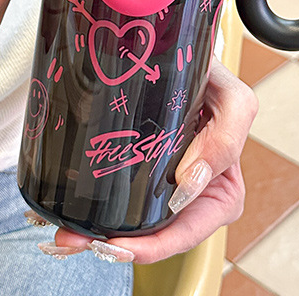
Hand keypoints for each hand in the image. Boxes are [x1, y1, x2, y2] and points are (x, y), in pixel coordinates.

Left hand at [46, 61, 257, 264]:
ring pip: (129, 222)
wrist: (186, 52)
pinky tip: (66, 216)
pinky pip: (116, 197)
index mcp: (221, 190)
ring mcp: (162, 183)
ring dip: (92, 233)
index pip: (188, 231)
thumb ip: (226, 138)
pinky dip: (92, 210)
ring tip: (63, 235)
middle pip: (152, 234)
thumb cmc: (216, 80)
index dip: (154, 246)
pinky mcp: (138, 169)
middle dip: (112, 245)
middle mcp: (190, 195)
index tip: (118, 245)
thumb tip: (190, 182)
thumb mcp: (234, 103)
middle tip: (72, 240)